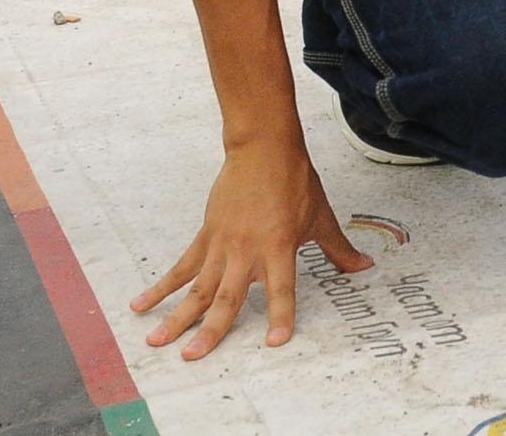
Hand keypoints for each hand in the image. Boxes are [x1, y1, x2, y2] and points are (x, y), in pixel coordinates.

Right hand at [133, 135, 369, 360]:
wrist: (263, 149)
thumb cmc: (295, 183)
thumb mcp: (322, 216)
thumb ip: (338, 249)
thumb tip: (364, 268)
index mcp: (280, 247)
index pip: (282, 288)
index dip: (281, 314)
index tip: (275, 342)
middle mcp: (248, 251)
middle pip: (227, 296)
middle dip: (210, 330)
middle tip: (192, 356)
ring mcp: (222, 245)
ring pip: (197, 287)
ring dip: (177, 316)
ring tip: (157, 342)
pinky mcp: (206, 236)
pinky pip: (181, 267)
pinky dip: (161, 287)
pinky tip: (141, 304)